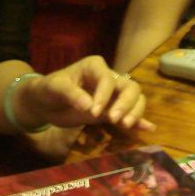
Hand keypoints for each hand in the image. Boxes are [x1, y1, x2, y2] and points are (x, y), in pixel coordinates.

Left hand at [19, 56, 152, 133]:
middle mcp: (108, 78)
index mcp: (94, 67)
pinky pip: (130, 113)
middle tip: (115, 120)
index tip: (92, 111)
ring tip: (125, 125)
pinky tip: (148, 128)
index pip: (108, 80)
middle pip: (130, 87)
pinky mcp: (111, 110)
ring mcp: (112, 95)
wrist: (45, 103)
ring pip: (135, 98)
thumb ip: (71, 94)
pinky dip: (140, 120)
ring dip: (135, 111)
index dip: (104, 95)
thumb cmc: (49, 89)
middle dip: (127, 103)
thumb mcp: (55, 88)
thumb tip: (88, 106)